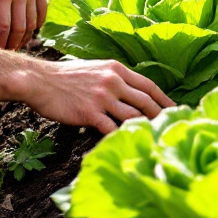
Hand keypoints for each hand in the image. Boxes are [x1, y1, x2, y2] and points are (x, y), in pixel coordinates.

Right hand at [16, 59, 175, 133]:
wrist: (40, 81)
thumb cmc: (65, 77)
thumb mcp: (95, 69)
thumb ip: (114, 78)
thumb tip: (130, 92)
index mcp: (117, 69)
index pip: (149, 86)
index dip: (165, 100)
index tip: (177, 111)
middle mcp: (114, 81)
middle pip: (147, 103)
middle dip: (161, 118)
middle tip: (171, 131)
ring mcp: (103, 97)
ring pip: (133, 117)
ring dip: (144, 131)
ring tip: (153, 142)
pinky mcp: (91, 113)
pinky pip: (112, 130)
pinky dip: (119, 140)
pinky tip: (124, 148)